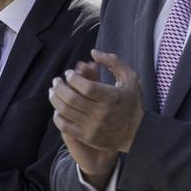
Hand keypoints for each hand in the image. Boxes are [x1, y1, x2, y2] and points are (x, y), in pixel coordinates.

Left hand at [49, 52, 141, 179]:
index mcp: (112, 98)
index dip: (73, 77)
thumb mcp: (130, 78)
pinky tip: (58, 107)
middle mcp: (102, 114)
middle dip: (59, 86)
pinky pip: (64, 126)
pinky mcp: (87, 137)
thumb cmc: (131, 101)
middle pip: (71, 98)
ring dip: (54, 98)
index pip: (85, 87)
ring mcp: (93, 127)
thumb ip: (113, 62)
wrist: (138, 133)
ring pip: (65, 111)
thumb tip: (93, 52)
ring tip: (53, 90)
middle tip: (56, 80)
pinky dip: (57, 115)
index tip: (69, 73)